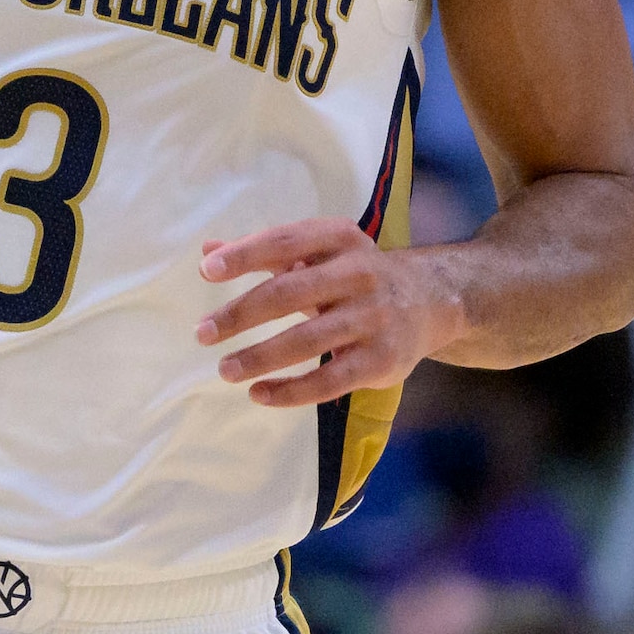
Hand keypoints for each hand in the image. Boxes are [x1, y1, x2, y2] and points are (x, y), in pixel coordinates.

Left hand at [194, 219, 466, 408]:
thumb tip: (207, 252)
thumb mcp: (319, 253)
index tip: (207, 272)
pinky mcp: (381, 359)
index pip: (285, 243)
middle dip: (241, 314)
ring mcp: (374, 318)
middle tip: (202, 333)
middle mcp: (360, 273)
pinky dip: (291, 392)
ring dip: (260, 358)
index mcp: (340, 239)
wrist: (431, 301)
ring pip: (307, 341)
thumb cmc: (354, 275)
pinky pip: (329, 380)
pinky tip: (259, 395)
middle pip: (290, 293)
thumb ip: (265, 253)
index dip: (246, 256)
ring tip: (225, 370)